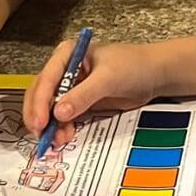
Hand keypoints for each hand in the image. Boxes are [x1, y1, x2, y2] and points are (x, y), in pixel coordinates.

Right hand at [23, 40, 160, 148]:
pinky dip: (61, 128)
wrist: (155, 75)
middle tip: (42, 136)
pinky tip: (65, 137)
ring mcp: (71, 87)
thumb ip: (83, 95)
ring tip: (57, 141)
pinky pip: (64, 118)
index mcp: (67, 54)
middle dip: (40, 116)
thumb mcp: (107, 79)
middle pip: (41, 94)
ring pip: (50, 109)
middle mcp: (64, 70)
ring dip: (51, 126)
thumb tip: (59, 113)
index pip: (46, 79)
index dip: (40, 102)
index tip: (41, 122)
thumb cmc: (133, 66)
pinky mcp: (80, 103)